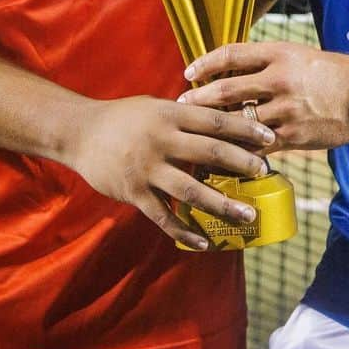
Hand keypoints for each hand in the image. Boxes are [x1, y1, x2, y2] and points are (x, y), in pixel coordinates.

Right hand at [70, 95, 275, 250]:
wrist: (79, 132)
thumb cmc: (123, 117)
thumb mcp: (155, 106)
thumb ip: (184, 116)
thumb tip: (221, 122)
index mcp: (169, 114)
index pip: (215, 120)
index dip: (244, 128)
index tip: (270, 136)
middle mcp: (161, 140)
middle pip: (211, 151)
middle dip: (242, 163)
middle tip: (266, 173)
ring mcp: (147, 168)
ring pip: (192, 189)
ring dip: (222, 204)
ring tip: (247, 215)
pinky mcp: (133, 193)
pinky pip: (163, 216)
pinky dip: (184, 231)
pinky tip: (204, 241)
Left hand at [180, 42, 348, 150]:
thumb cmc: (328, 71)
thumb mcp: (297, 54)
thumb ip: (266, 62)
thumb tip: (230, 70)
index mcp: (278, 54)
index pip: (231, 54)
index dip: (206, 63)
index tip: (188, 72)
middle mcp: (278, 79)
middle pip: (226, 89)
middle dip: (199, 99)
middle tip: (180, 106)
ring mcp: (285, 109)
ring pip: (238, 121)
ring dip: (213, 129)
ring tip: (194, 135)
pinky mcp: (294, 136)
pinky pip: (257, 146)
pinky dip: (238, 152)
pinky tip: (223, 157)